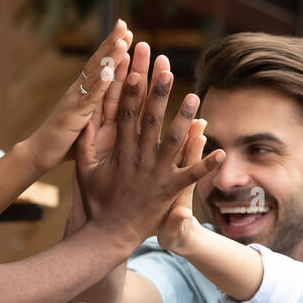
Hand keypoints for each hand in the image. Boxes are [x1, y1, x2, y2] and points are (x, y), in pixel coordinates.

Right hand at [15, 20, 132, 173]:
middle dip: (112, 43)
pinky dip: (100, 83)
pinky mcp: (75, 114)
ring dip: (109, 57)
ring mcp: (76, 101)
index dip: (113, 50)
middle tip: (124, 23)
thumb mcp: (86, 124)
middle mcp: (79, 91)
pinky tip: (110, 70)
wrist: (39, 153)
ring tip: (122, 40)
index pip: (100, 66)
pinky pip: (90, 96)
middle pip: (98, 62)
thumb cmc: (63, 142)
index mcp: (84, 94)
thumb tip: (108, 106)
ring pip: (95, 74)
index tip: (127, 33)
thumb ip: (95, 112)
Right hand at [73, 42, 223, 248]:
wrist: (108, 234)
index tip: (134, 69)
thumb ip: (86, 143)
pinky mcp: (169, 191)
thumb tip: (81, 119)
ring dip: (185, 119)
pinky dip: (206, 164)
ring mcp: (155, 174)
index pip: (125, 115)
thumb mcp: (85, 169)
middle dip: (158, 93)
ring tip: (195, 97)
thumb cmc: (96, 201)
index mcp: (120, 151)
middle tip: (166, 69)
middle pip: (151, 120)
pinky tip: (221, 151)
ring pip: (173, 142)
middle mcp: (139, 158)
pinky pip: (190, 176)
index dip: (130, 91)